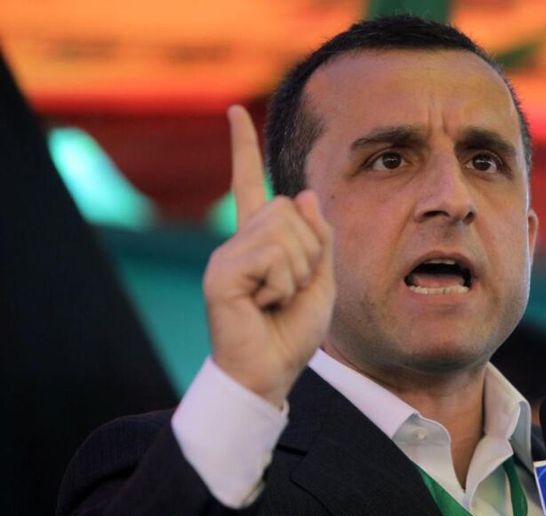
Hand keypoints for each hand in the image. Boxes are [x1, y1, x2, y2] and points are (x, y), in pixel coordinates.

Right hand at [202, 105, 334, 407]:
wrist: (271, 372)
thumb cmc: (293, 330)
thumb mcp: (322, 280)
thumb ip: (319, 238)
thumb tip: (304, 192)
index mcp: (261, 239)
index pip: (250, 183)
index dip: (243, 147)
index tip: (236, 111)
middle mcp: (239, 240)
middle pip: (290, 208)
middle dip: (309, 251)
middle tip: (291, 288)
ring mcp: (227, 255)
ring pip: (285, 231)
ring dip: (297, 271)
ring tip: (276, 299)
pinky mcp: (221, 273)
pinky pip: (272, 256)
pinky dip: (282, 284)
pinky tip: (263, 304)